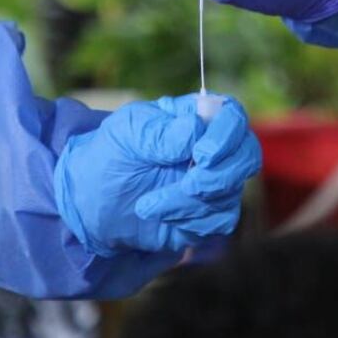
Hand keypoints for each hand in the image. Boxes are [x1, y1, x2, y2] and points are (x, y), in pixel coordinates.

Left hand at [54, 93, 260, 256]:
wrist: (90, 203)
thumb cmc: (109, 155)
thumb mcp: (126, 134)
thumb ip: (160, 132)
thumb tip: (196, 130)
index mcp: (195, 118)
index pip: (233, 116)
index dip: (228, 134)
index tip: (201, 153)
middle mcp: (212, 149)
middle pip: (247, 155)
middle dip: (220, 175)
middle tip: (188, 185)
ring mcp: (212, 182)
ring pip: (230, 193)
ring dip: (190, 204)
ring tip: (148, 205)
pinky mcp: (206, 214)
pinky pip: (219, 221)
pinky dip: (190, 221)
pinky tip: (160, 217)